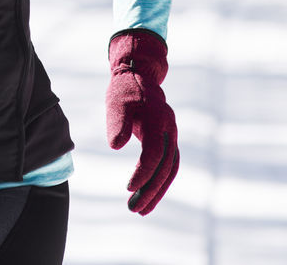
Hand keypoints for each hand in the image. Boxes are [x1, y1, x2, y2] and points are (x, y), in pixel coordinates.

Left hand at [105, 29, 178, 214]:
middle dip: (151, 190)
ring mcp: (171, 136)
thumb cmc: (124, 91)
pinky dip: (159, 182)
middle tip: (134, 209)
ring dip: (157, 191)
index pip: (154, 153)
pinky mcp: (167, 141)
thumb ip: (117, 123)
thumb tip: (115, 146)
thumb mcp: (116, 103)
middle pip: (165, 166)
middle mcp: (169, 130)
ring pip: (170, 169)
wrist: (138, 77)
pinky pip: (168, 166)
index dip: (143, 172)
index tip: (129, 188)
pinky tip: (146, 196)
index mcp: (157, 120)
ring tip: (140, 210)